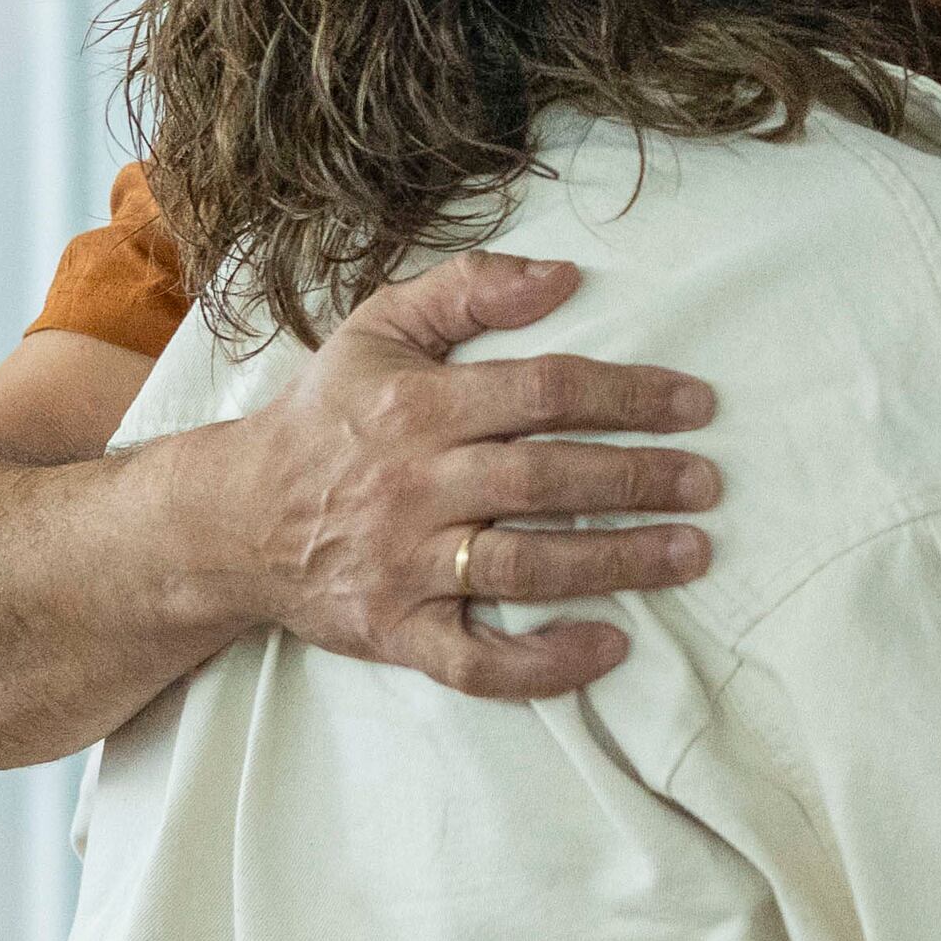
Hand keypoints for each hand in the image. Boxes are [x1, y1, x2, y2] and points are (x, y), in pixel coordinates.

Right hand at [215, 252, 722, 701]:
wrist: (232, 518)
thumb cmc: (325, 418)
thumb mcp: (379, 329)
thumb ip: (468, 291)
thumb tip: (564, 276)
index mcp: (418, 408)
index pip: (543, 393)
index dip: (628, 396)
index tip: (696, 406)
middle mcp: (414, 487)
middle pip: (546, 481)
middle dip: (638, 481)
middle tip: (708, 484)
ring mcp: (406, 566)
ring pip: (526, 569)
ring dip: (617, 563)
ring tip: (691, 554)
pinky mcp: (397, 632)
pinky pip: (478, 662)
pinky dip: (545, 664)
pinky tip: (610, 647)